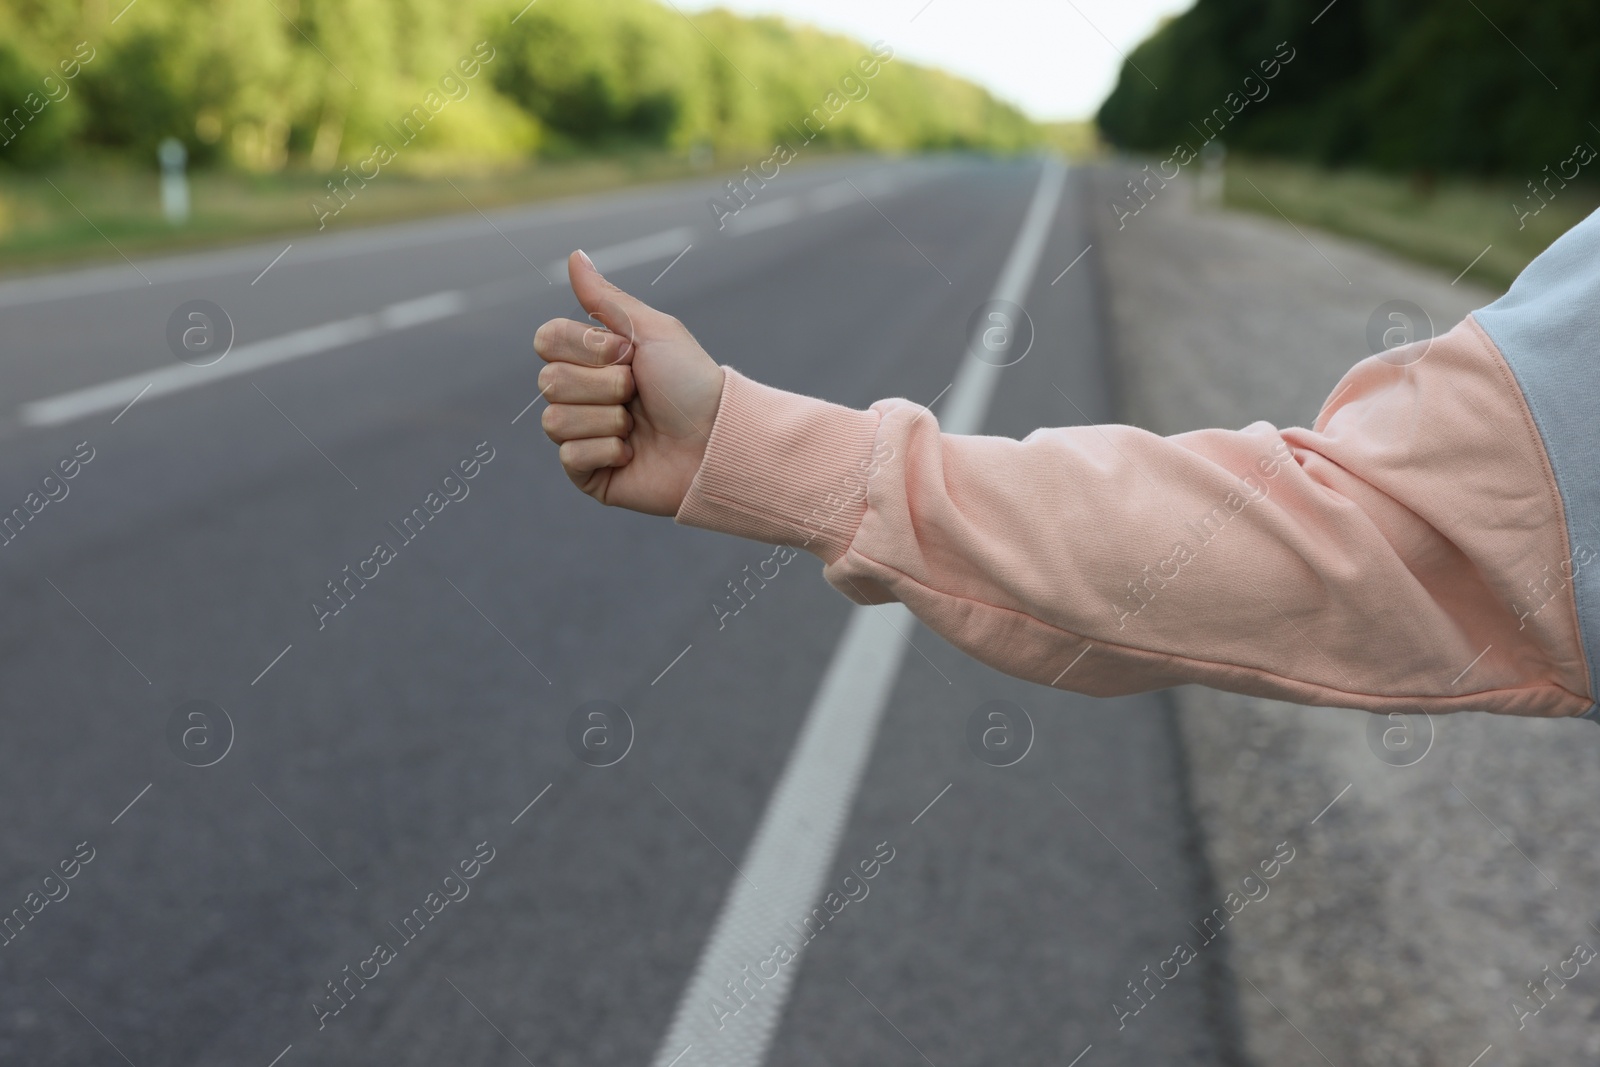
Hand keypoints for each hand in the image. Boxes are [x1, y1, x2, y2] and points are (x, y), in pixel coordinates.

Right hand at [534, 250, 723, 514]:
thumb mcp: (652, 330)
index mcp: (590, 359)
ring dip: (608, 420)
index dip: (586, 347)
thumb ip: (606, 298)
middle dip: (604, 385)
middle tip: (639, 392)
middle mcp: (580, 395)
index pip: (547, 340)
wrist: (717, 438)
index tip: (628, 353)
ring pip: (554, 422)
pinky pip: (570, 457)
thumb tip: (574, 256)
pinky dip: (608, 452)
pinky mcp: (588, 474)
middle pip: (548, 381)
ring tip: (639, 426)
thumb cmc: (691, 382)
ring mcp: (582, 435)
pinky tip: (634, 454)